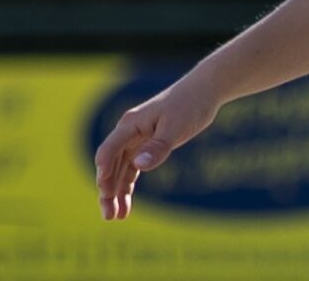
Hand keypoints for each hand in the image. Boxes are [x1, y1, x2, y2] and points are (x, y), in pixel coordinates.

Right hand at [94, 76, 220, 220]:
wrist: (204, 91)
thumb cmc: (190, 106)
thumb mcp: (176, 128)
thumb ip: (157, 147)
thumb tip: (138, 164)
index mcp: (131, 124)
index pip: (109, 150)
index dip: (104, 173)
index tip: (105, 193)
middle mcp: (128, 131)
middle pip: (110, 164)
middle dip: (107, 190)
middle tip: (109, 216)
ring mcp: (136, 138)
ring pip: (119, 169)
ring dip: (116, 192)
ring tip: (116, 217)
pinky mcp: (146, 144)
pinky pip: (131, 168)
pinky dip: (128, 186)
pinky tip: (127, 205)